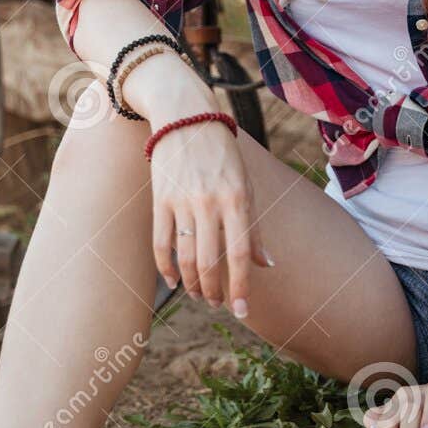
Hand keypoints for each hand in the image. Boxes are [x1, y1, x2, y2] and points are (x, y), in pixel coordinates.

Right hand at [147, 114, 271, 318]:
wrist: (186, 116)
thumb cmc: (222, 154)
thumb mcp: (246, 185)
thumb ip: (254, 227)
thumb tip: (267, 265)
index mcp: (237, 199)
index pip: (240, 254)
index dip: (241, 287)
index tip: (241, 312)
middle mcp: (210, 201)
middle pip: (210, 261)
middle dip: (215, 291)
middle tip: (219, 304)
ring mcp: (182, 201)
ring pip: (185, 256)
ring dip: (192, 284)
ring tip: (200, 296)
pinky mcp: (160, 199)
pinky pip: (161, 242)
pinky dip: (165, 267)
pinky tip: (173, 281)